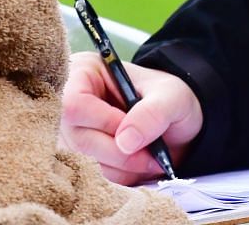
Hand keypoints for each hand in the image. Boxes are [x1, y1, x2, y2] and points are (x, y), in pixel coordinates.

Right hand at [60, 50, 202, 184]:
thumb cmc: (170, 98)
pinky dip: (122, 175)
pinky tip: (139, 163)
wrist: (177, 123)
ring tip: (150, 157)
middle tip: (151, 154)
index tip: (134, 130)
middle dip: (119, 151)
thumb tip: (125, 142)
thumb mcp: (172, 97)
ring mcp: (74, 132)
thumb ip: (152, 113)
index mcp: (86, 73)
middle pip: (78, 138)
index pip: (76, 104)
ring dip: (123, 166)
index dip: (105, 122)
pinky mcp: (82, 156)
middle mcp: (72, 101)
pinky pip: (95, 176)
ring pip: (86, 162)